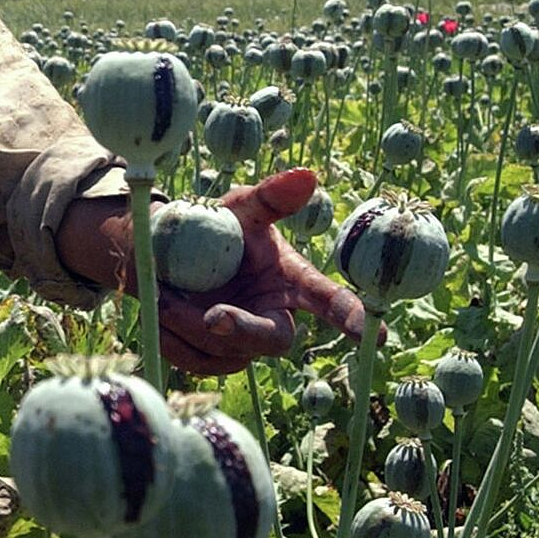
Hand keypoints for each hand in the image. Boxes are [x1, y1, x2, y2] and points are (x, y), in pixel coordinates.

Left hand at [56, 167, 370, 375]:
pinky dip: (172, 336)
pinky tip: (161, 309)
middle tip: (212, 316)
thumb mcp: (238, 207)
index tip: (376, 335)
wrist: (162, 255)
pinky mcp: (213, 362)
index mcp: (290, 280)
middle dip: (243, 330)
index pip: (327, 301)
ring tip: (165, 291)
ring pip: (226, 352)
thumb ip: (270, 198)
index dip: (349, 317)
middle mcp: (274, 316)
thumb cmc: (212, 228)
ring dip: (188, 323)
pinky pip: (196, 361)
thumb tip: (307, 175)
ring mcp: (245, 345)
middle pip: (275, 339)